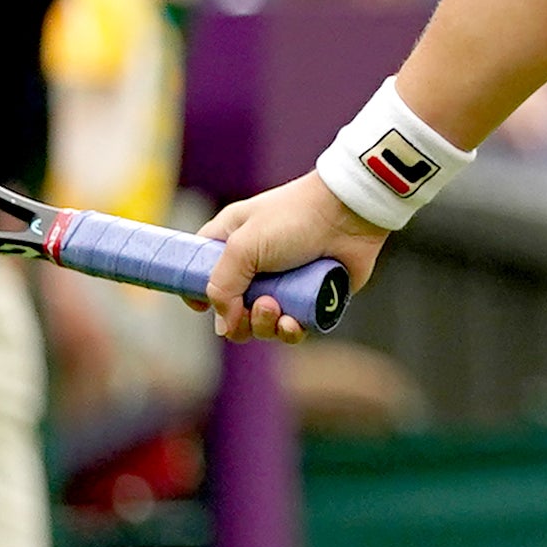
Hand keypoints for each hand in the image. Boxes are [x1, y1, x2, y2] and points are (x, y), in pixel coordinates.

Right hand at [201, 174, 387, 343]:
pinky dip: (289, 332)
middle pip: (231, 311)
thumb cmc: (293, 218)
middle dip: (238, 320)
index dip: (197, 293)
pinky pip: (291, 329)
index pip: (200, 273)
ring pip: (260, 325)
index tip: (201, 307)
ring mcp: (283, 283)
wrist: (349, 214)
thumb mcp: (243, 246)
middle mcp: (254, 265)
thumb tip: (223, 324)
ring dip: (264, 326)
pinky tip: (293, 323)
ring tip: (277, 308)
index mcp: (230, 243)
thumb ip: (221, 286)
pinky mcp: (310, 298)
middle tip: (256, 306)